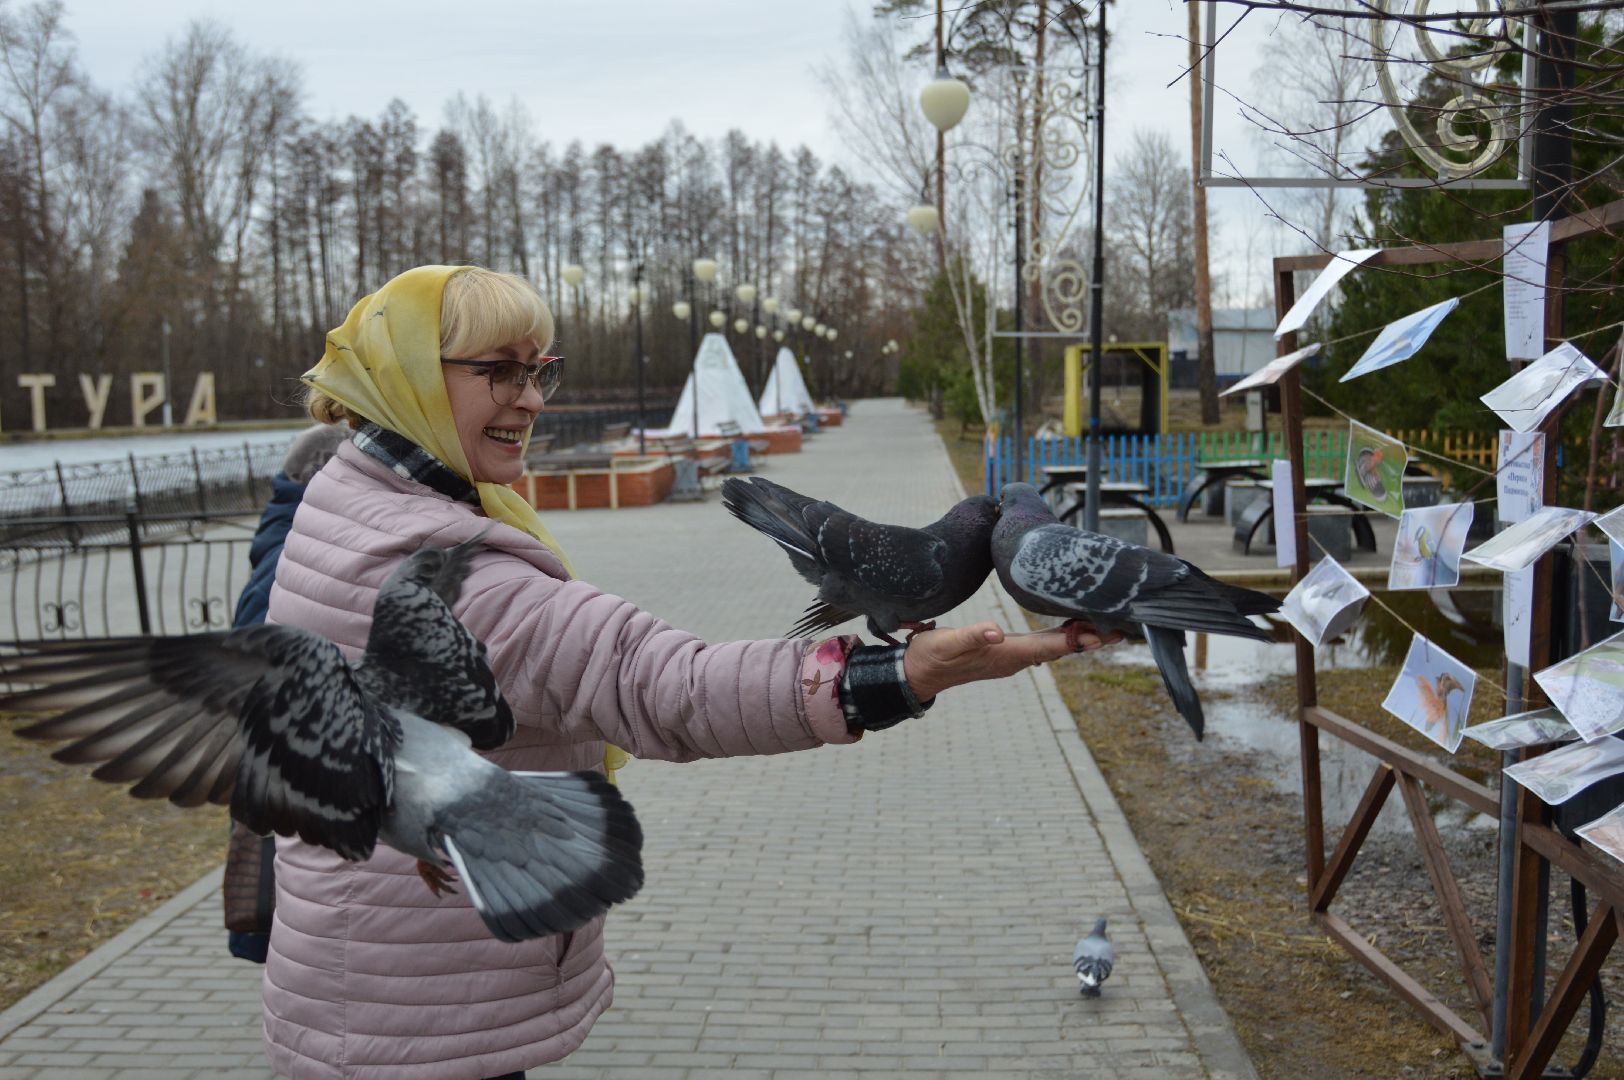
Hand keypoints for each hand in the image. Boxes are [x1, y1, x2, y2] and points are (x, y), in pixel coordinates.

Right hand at [902, 620, 1121, 701]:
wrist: (917, 674)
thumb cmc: (930, 657)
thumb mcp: (947, 644)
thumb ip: (972, 637)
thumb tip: (996, 634)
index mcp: (1006, 656)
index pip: (1050, 646)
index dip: (1077, 640)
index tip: (1104, 633)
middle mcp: (1014, 660)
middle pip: (1060, 649)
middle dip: (1089, 640)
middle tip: (1120, 629)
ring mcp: (1010, 659)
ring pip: (1053, 648)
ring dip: (1078, 639)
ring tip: (1103, 626)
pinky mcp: (1005, 654)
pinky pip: (1041, 646)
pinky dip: (1060, 637)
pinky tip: (1070, 628)